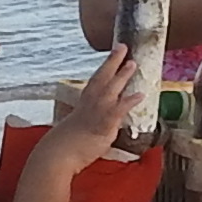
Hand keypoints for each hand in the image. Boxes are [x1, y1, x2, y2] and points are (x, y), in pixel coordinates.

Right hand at [42, 43, 149, 167]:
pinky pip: (119, 109)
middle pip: (102, 77)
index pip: (97, 79)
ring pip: (111, 88)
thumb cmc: (68, 143)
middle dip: (113, 61)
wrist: (60, 153)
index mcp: (85, 101)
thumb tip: (99, 121)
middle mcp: (91, 102)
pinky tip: (141, 95)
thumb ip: (93, 118)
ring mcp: (97, 110)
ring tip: (133, 63)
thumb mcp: (81, 126)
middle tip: (122, 47)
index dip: (106, 65)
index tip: (115, 52)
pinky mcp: (104, 122)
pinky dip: (130, 101)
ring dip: (122, 75)